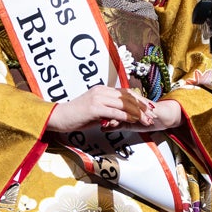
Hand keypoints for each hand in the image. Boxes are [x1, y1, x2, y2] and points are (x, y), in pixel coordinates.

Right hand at [46, 87, 184, 133]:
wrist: (59, 117)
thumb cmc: (75, 116)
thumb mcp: (94, 112)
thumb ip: (107, 112)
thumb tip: (119, 117)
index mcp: (102, 89)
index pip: (125, 92)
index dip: (138, 99)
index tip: (148, 107)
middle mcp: (101, 91)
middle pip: (127, 96)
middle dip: (142, 106)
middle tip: (152, 113)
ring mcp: (98, 98)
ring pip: (124, 103)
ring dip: (138, 112)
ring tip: (147, 120)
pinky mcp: (95, 108)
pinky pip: (116, 111)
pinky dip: (127, 116)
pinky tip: (134, 121)